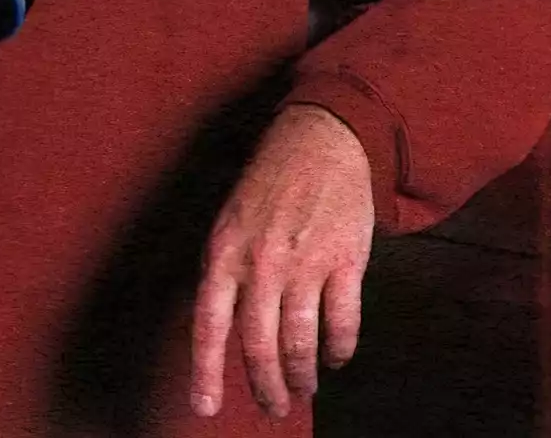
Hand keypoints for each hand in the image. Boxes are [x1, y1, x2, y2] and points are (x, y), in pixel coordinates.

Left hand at [190, 104, 374, 419]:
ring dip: (302, 374)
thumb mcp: (229, 223)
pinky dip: (340, 349)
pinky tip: (336, 358)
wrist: (319, 141)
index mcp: (224, 252)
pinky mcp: (346, 261)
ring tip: (303, 388)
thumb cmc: (267, 186)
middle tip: (273, 408)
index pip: (208, 324)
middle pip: (258, 344)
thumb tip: (222, 329)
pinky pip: (342, 322)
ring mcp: (305, 262)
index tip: (205, 408)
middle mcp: (261, 262)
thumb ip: (226, 273)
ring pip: (300, 341)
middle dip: (265, 386)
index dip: (205, 370)